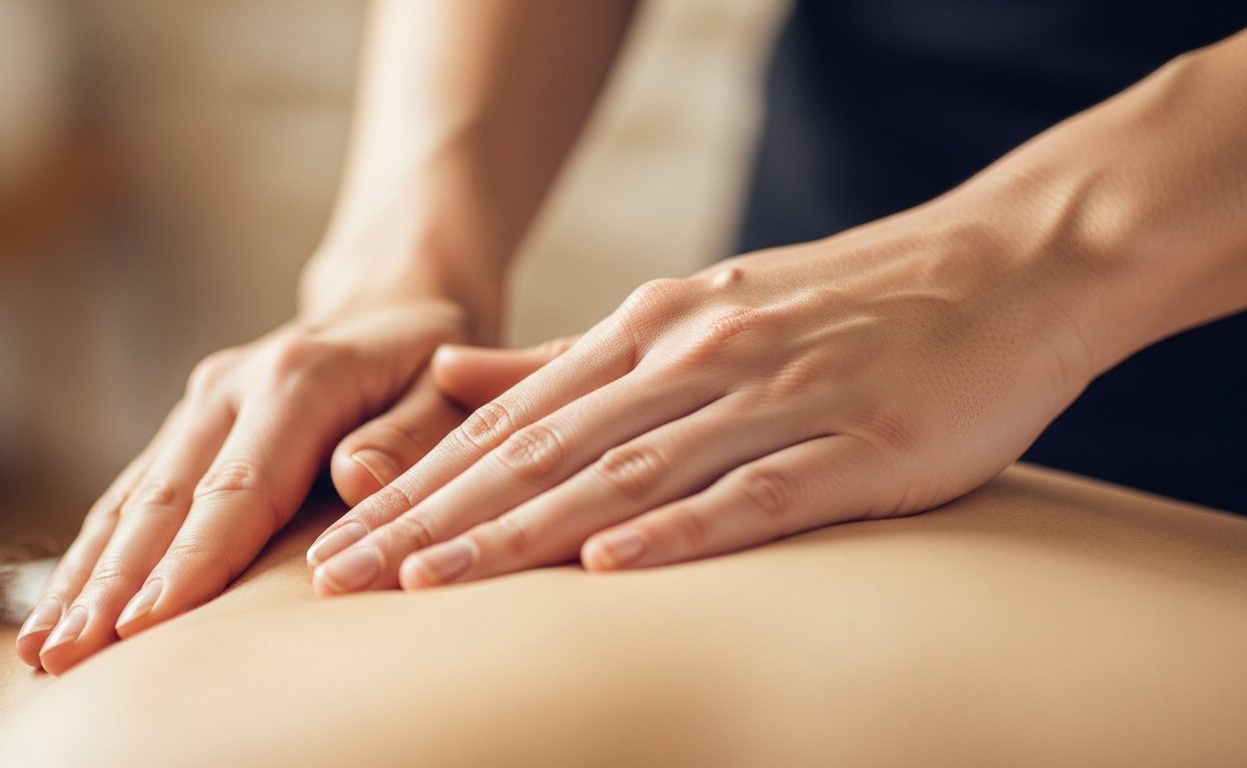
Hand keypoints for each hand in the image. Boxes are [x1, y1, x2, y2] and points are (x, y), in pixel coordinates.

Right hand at [18, 299, 473, 672]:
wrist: (392, 298)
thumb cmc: (433, 357)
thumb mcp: (450, 385)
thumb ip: (412, 434)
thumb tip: (359, 479)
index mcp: (299, 377)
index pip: (240, 487)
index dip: (193, 560)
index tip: (148, 623)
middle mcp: (234, 385)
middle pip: (165, 497)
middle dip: (113, 582)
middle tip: (70, 652)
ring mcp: (204, 403)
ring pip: (133, 497)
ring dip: (87, 574)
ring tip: (46, 646)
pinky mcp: (192, 424)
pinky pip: (134, 493)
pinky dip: (96, 550)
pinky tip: (64, 603)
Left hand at [306, 209, 1096, 593]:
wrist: (1002, 268)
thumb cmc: (841, 305)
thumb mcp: (692, 312)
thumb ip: (570, 359)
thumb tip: (452, 376)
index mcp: (648, 330)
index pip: (507, 423)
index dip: (417, 484)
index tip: (340, 537)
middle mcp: (690, 358)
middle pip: (538, 453)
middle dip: (430, 519)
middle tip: (339, 576)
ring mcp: (771, 398)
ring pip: (621, 475)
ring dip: (516, 533)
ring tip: (427, 585)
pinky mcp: (854, 443)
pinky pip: (753, 492)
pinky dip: (677, 529)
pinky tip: (608, 568)